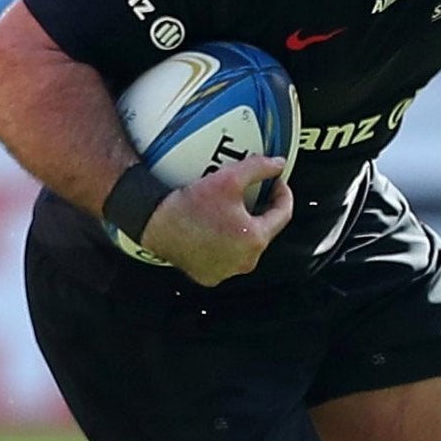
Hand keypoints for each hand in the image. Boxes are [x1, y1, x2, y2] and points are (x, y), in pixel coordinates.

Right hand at [138, 156, 294, 286]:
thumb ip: (259, 168)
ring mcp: (228, 271)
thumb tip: (278, 164)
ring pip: (245, 246)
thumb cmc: (191, 206)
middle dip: (261, 210)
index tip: (276, 183)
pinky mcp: (210, 276)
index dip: (283, 194)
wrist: (158, 224)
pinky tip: (216, 228)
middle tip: (252, 194)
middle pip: (264, 230)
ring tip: (231, 210)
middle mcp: (245, 261)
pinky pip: (226, 258)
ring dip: (243, 228)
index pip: (283, 214)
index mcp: (255, 239)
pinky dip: (225, 244)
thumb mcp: (229, 178)